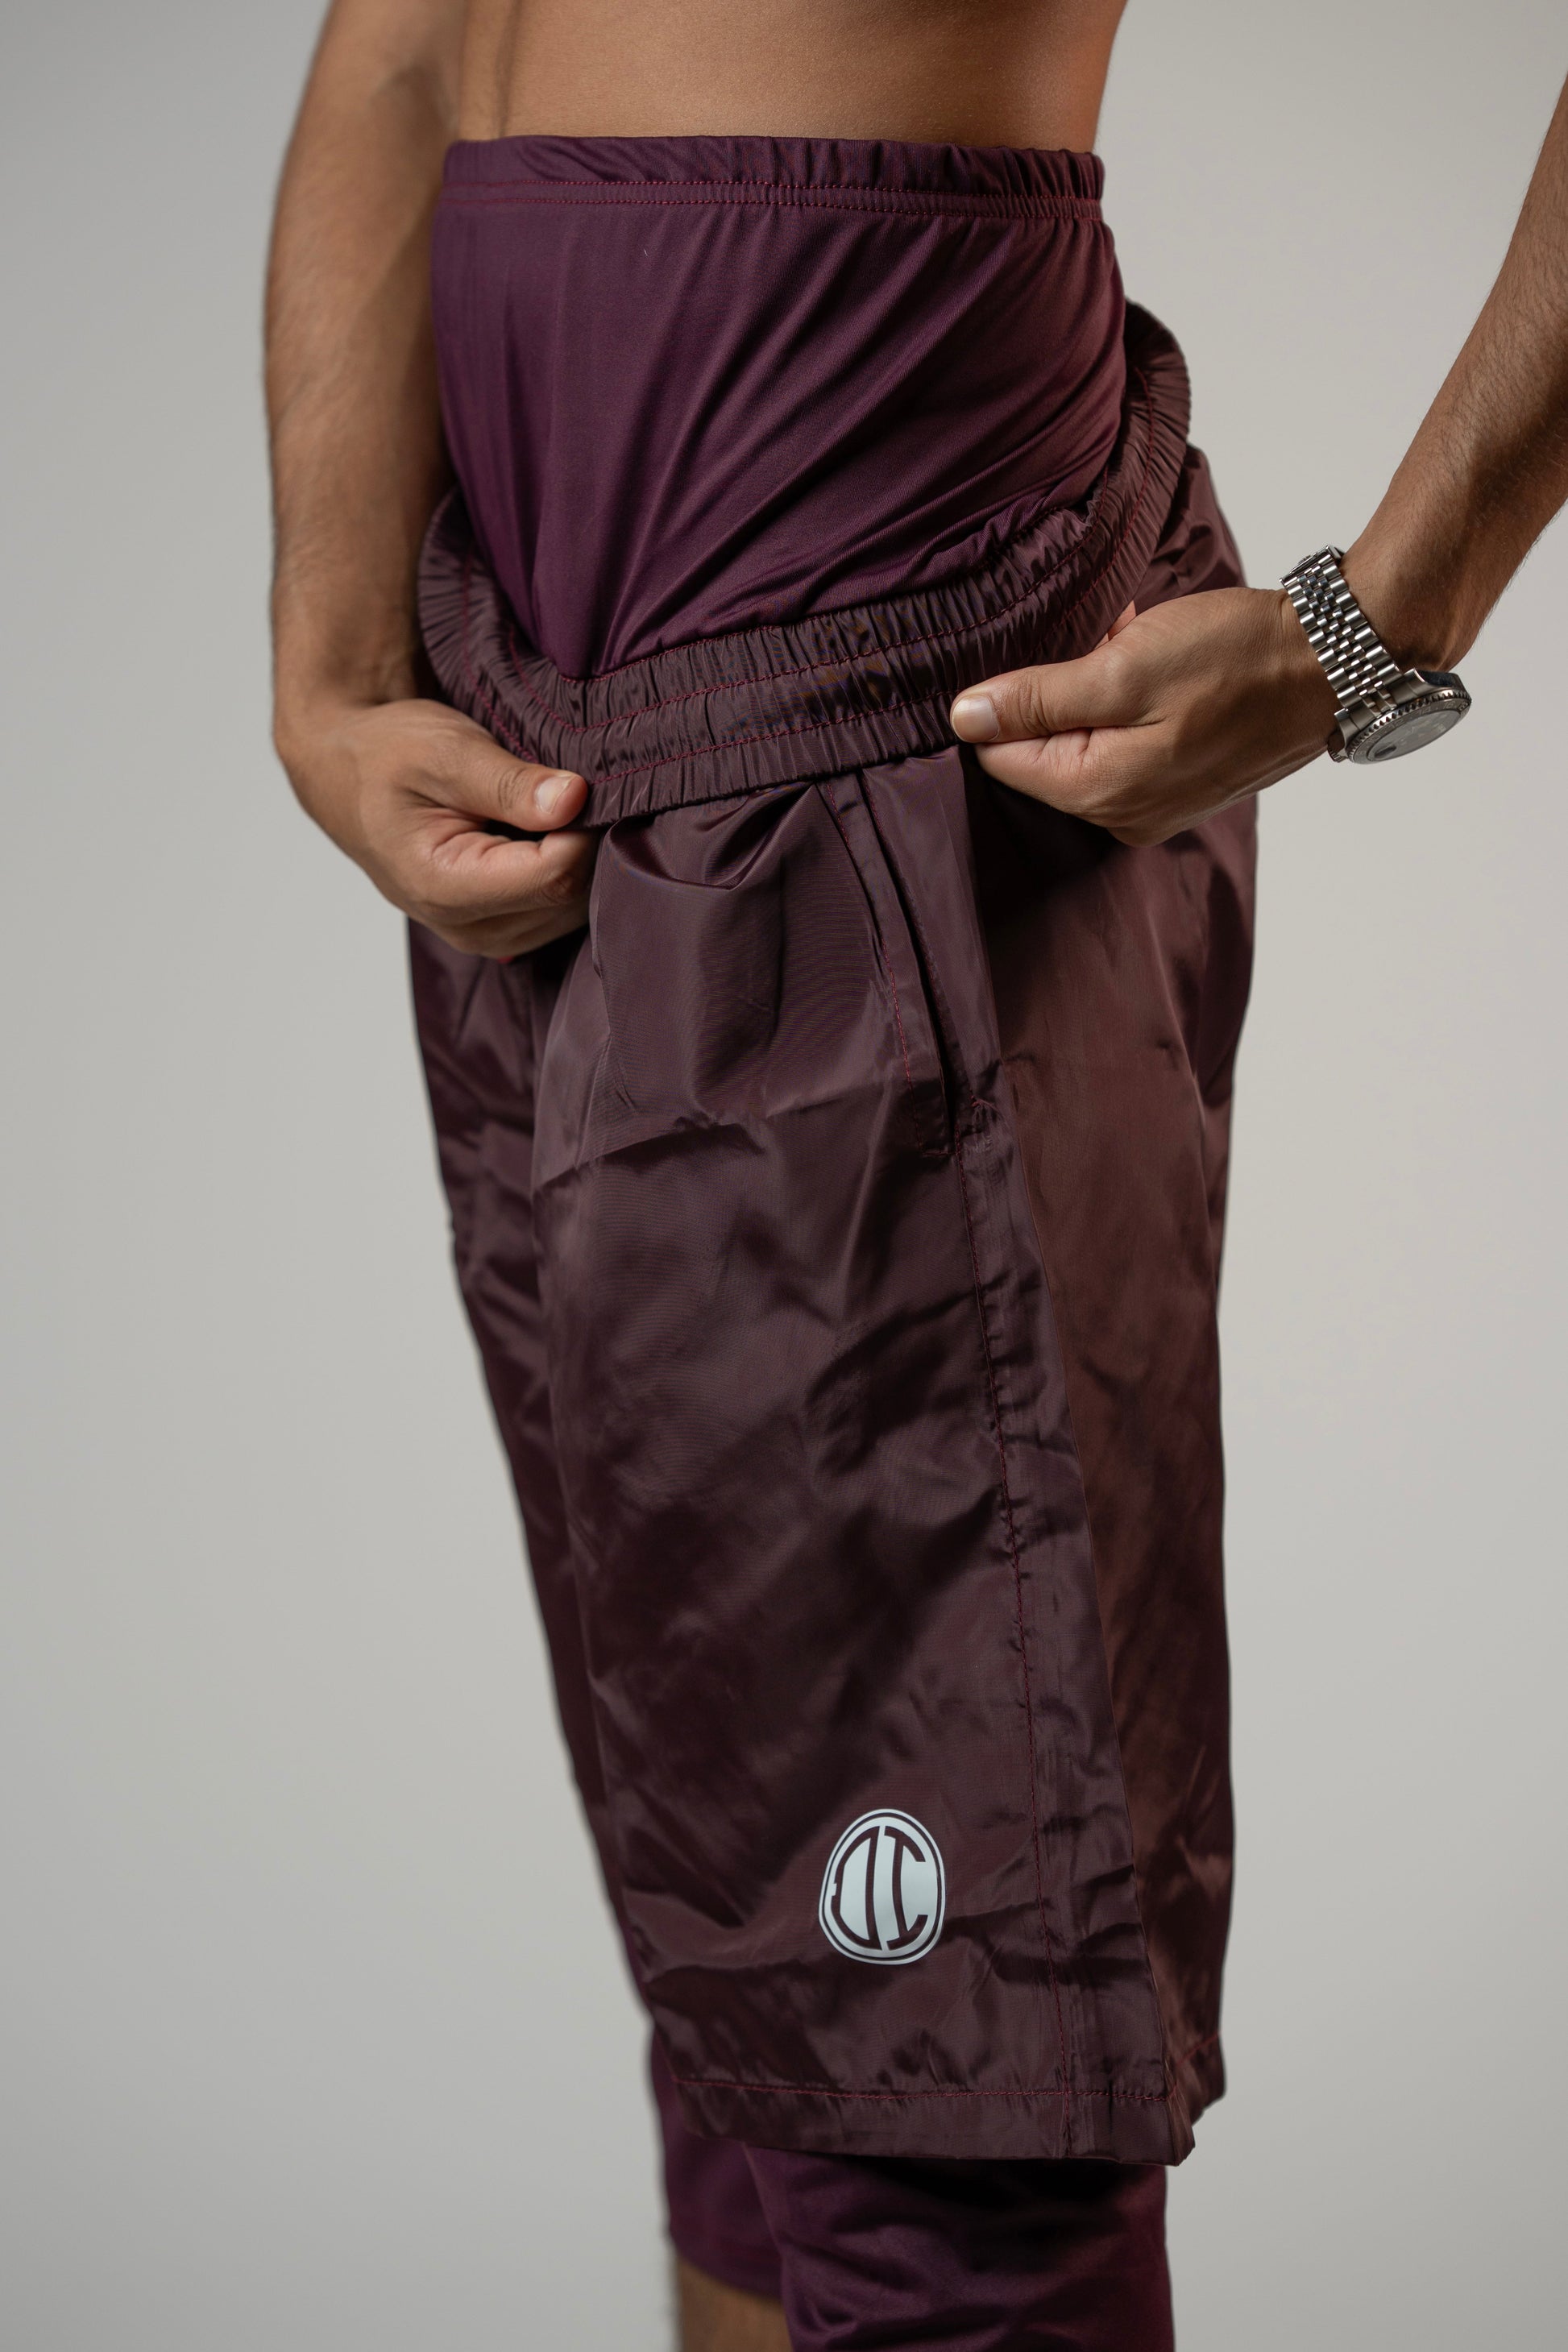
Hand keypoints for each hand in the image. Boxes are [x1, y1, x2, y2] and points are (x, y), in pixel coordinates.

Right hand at [277, 697, 594, 956]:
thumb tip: (574, 800)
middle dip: (580, 844)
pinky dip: (561, 872)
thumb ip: (509, 783)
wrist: (346, 773)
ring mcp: (482, 937)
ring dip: (572, 859)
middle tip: (560, 791)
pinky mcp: (496, 930)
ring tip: (540, 810)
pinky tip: (539, 836)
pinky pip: (556, 910)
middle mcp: (466, 928)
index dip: (581, 828)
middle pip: (568, 899)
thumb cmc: (386, 755)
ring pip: (569, 910)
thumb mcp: (444, 751)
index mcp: (445, 888)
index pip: (554, 876)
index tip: (577, 784)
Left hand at [949, 587, 1339, 845]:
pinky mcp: (1181, 788)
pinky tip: (1158, 664)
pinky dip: (1131, 703)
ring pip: (1085, 743)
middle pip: (1043, 753)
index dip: (1012, 697)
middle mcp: (1120, 817)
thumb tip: (964, 717)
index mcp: (1097, 793)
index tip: (1057, 652)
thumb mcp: (1123, 667)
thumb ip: (1037, 697)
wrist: (1331, 664)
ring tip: (1137, 644)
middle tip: (1107, 641)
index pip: (1002, 757)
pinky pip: (1127, 746)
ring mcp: (1154, 808)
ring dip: (1096, 689)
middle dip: (1059, 691)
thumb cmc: (1235, 659)